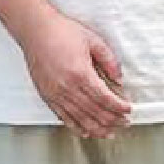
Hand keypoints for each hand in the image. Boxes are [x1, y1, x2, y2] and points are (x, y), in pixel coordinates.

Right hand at [24, 14, 132, 138]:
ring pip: (80, 119)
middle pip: (95, 112)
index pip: (105, 98)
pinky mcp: (48, 96)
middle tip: (124, 123)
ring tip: (109, 132)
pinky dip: (76, 127)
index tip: (128, 110)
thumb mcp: (92, 40)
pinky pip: (64, 118)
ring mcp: (56, 94)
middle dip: (113, 120)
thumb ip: (109, 60)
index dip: (119, 107)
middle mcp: (68, 88)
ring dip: (97, 128)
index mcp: (81, 74)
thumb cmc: (61, 32)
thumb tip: (118, 78)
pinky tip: (85, 132)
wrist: (36, 30)